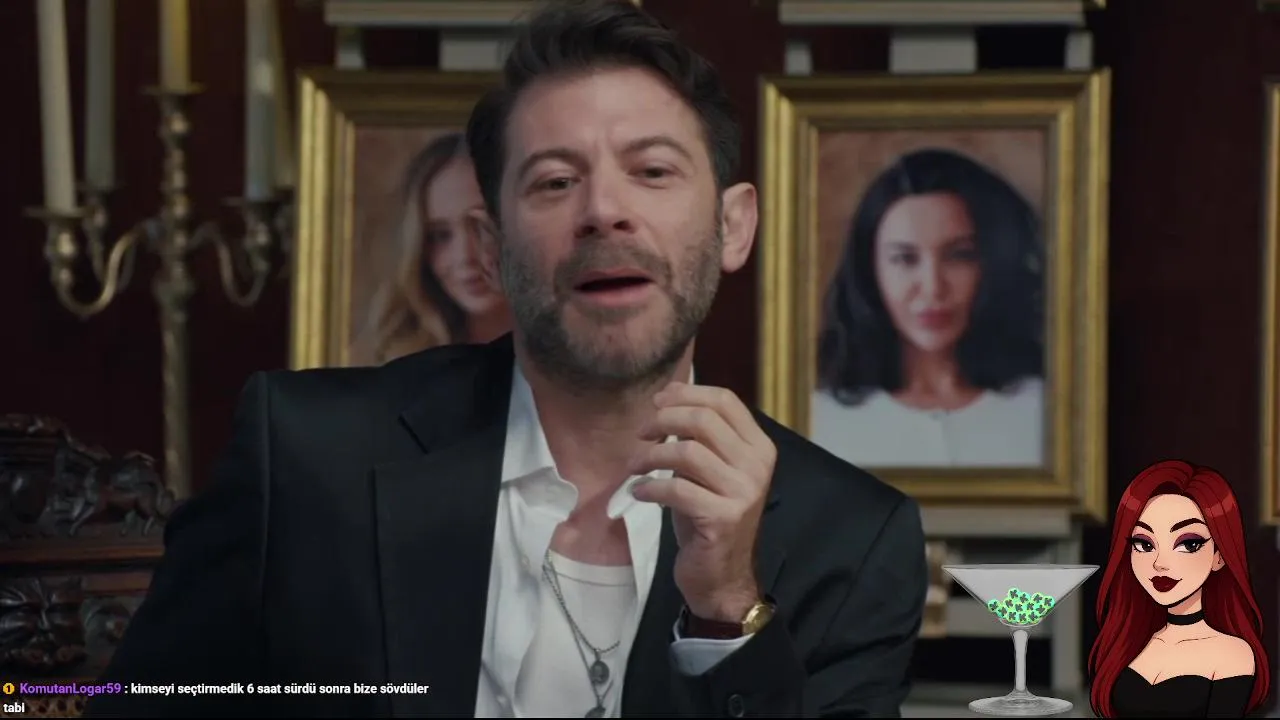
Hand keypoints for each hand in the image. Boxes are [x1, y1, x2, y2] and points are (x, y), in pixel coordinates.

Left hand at [629, 382, 776, 622]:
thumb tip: (667, 395)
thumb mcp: (711, 470)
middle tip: (641, 434)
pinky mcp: (723, 518)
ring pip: (687, 452)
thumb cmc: (709, 517)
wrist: (723, 576)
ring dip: (651, 456)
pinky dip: (650, 488)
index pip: (724, 401)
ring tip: (635, 467)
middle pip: (703, 420)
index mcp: (759, 447)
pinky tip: (640, 493)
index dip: (686, 393)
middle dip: (663, 421)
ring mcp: (743, 493)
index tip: (657, 401)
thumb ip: (699, 436)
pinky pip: (677, 489)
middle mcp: (757, 466)